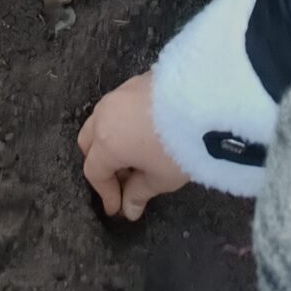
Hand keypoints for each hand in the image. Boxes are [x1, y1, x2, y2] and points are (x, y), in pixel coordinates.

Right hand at [78, 74, 188, 222]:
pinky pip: (117, 106)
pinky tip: (143, 133)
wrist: (201, 100)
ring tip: (134, 156)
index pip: (94, 171)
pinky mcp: (134, 80)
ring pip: (101, 120)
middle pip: (89, 142)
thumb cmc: (177, 147)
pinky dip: (121, 123)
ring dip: (110, 141)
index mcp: (106, 141)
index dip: (104, 193)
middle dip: (100, 163)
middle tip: (121, 180)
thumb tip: (128, 209)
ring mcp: (118, 94)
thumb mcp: (160, 178)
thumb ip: (139, 193)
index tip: (116, 208)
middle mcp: (104, 115)